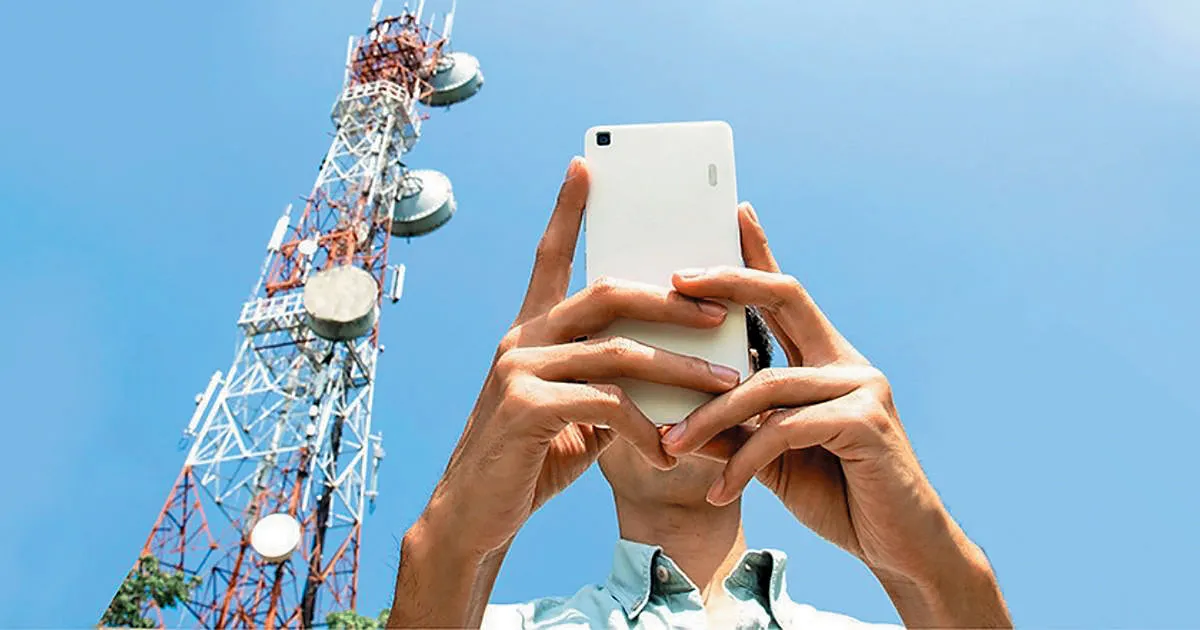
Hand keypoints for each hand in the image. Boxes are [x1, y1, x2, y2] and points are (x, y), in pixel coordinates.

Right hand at [423, 158, 741, 558]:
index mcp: (531, 331)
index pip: (550, 256)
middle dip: (672, 299)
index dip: (567, 210)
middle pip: (608, 293)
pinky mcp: (526, 407)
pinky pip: (607, 402)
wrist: (475, 518)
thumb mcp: (575, 414)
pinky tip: (665, 451)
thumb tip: (670, 366)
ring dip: (681, 369)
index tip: (586, 166)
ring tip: (725, 386)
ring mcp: (519, 368)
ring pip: (619, 350)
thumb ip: (609, 381)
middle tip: (722, 310)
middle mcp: (521, 338)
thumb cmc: (531, 461)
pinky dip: (647, 426)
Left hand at [661, 203, 991, 590]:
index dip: (761, 254)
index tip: (736, 214)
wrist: (902, 550)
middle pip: (786, 298)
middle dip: (729, 282)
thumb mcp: (773, 460)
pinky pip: (784, 431)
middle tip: (675, 280)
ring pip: (766, 384)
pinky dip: (743, 462)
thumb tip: (676, 419)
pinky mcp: (866, 424)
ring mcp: (863, 388)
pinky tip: (720, 491)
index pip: (787, 296)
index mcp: (828, 361)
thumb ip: (736, 432)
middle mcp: (849, 363)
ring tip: (671, 447)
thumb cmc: (838, 497)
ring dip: (710, 418)